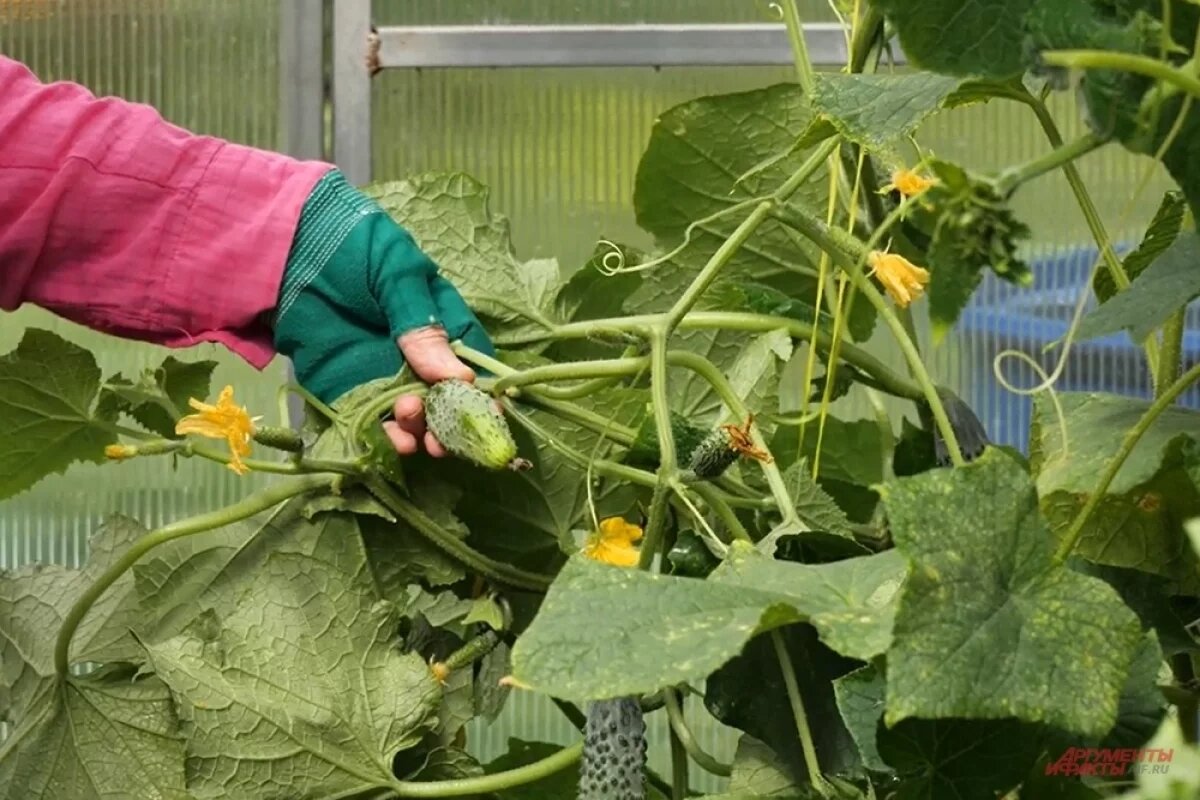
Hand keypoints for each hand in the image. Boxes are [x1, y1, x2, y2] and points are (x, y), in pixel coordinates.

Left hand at [272, 170, 495, 455]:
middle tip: (444, 435)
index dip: (481, 391)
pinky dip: (387, 436)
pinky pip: (372, 419)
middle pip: (445, 397)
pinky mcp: (347, 387)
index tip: (487, 413)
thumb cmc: (351, 244)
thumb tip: (459, 378)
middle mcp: (416, 353)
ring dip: (420, 428)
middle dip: (450, 421)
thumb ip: (423, 324)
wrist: (284, 244)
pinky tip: (394, 441)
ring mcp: (382, 372)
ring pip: (413, 413)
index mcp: (439, 319)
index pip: (470, 361)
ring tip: (411, 421)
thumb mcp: (396, 273)